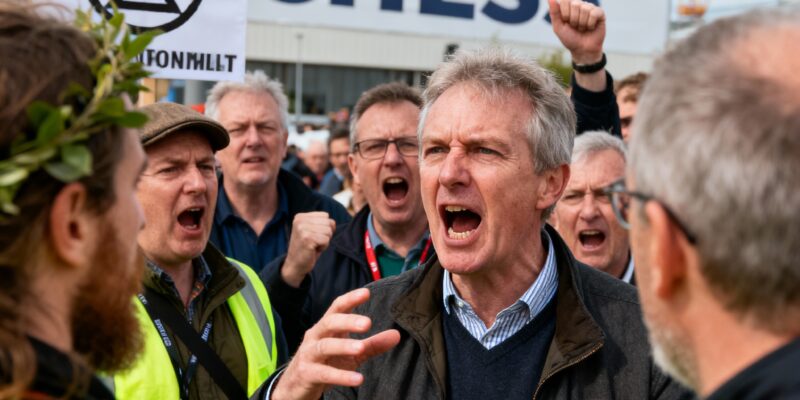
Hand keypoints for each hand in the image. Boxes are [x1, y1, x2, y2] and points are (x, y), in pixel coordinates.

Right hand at [270, 288, 400, 399]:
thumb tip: (396, 335)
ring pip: (324, 346)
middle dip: (347, 321)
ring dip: (343, 346)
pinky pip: (324, 373)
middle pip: (330, 323)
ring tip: (360, 348)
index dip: (350, 299)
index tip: (366, 293)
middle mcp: (316, 336)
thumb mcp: (351, 354)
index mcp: (327, 327)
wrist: (296, 386)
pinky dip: (340, 376)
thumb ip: (372, 344)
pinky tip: (358, 379)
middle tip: (368, 323)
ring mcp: (309, 354)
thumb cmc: (325, 363)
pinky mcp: (307, 373)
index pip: (337, 308)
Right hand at [282, 212, 335, 287]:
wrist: (295, 265)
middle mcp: (300, 220)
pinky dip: (323, 247)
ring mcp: (303, 229)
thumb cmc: (306, 248)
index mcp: (300, 217)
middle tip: (314, 242)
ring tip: (313, 246)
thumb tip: (333, 223)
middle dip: (326, 235)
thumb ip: (321, 223)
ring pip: (328, 231)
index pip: (325, 216)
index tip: (314, 236)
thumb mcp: (312, 231)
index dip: (325, 227)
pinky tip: (313, 250)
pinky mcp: (307, 239)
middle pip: (328, 223)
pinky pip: (326, 240)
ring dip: (324, 241)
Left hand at [549, 0, 605, 63]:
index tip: (566, 22)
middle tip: (575, 27)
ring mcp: (590, 8)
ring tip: (583, 28)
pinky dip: (590, 24)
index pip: (565, 0)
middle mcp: (580, 5)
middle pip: (575, 4)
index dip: (565, 14)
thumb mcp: (558, 27)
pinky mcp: (600, 13)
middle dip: (573, 20)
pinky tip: (591, 27)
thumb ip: (554, 13)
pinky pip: (594, 13)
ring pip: (585, 9)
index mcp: (569, 6)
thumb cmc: (570, 38)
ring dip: (582, 23)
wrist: (582, 50)